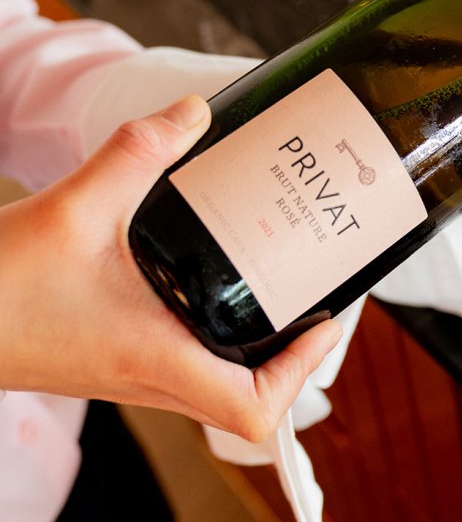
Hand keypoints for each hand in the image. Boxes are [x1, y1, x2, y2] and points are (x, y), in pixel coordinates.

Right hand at [0, 95, 342, 441]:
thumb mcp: (76, 206)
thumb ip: (139, 153)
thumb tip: (192, 113)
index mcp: (152, 356)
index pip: (251, 408)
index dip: (300, 373)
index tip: (325, 323)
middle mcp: (148, 377)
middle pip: (247, 401)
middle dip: (292, 357)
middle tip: (314, 300)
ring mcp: (132, 374)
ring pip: (216, 384)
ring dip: (257, 349)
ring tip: (279, 290)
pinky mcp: (116, 360)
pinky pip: (185, 364)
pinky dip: (215, 337)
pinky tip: (212, 284)